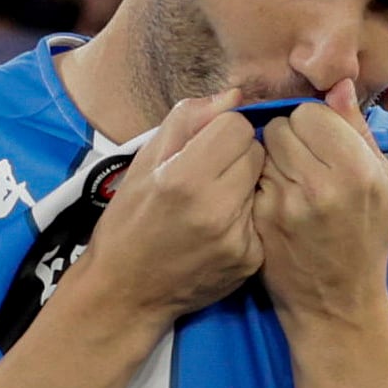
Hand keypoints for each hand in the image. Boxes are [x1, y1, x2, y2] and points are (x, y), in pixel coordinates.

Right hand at [70, 89, 263, 329]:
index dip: (220, 132)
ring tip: (212, 203)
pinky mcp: (250, 260)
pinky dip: (246, 217)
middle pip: (255, 152)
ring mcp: (237, 238)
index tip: (203, 149)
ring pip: (262, 183)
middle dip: (235, 156)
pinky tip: (219, 230)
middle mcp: (215, 208)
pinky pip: (262, 217)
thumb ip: (187, 121)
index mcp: (184, 178)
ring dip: (243, 186)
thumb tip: (234, 96)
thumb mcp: (144, 162)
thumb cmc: (129, 221)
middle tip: (209, 176)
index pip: (237, 126)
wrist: (125, 292)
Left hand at [253, 79, 387, 327]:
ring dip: (272, 159)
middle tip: (302, 161)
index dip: (313, 124)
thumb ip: (357, 130)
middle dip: (289, 137)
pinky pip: (251, 179)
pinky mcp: (260, 222)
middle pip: (281, 127)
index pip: (311, 113)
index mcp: (355, 170)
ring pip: (261, 150)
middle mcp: (320, 186)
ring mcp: (285, 205)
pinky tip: (277, 202)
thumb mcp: (383, 184)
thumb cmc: (366, 237)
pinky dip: (260, 184)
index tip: (319, 142)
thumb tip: (337, 84)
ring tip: (291, 182)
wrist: (337, 301)